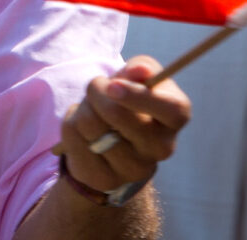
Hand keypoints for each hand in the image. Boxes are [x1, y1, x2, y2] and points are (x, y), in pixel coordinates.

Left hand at [54, 57, 190, 198]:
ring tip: (92, 109)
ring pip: (90, 124)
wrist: (112, 142)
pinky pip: (73, 137)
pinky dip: (71, 123)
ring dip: (83, 107)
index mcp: (175, 119)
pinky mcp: (103, 178)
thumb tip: (139, 70)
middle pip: (118, 115)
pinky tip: (84, 130)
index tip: (113, 85)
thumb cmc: (129, 100)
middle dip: (97, 91)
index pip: (171, 110)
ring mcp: (133, 169)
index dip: (140, 96)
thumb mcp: (139, 77)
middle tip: (97, 87)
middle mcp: (160, 148)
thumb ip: (141, 68)